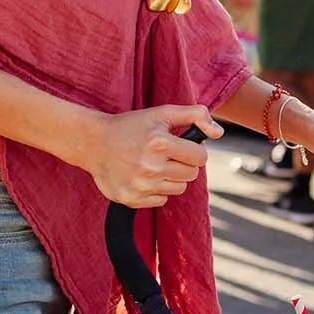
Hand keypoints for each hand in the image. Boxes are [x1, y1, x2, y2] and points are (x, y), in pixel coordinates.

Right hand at [82, 105, 221, 207]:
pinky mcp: (131, 199)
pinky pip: (161, 200)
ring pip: (178, 189)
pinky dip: (156, 190)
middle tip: (167, 155)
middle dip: (184, 164)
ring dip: (171, 178)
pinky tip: (142, 176)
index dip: (195, 151)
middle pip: (191, 175)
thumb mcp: (162, 113)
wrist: (94, 143)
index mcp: (159, 142)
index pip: (200, 157)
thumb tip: (219, 132)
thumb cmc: (131, 126)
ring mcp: (140, 185)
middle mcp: (150, 166)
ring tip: (154, 165)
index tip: (184, 147)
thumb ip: (195, 115)